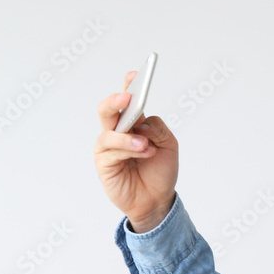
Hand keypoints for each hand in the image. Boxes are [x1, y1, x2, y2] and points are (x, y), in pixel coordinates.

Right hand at [93, 70, 178, 232]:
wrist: (156, 199)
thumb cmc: (160, 171)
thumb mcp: (169, 146)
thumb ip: (159, 129)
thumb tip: (143, 122)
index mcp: (134, 122)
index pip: (128, 100)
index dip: (129, 85)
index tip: (135, 73)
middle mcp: (118, 131)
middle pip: (108, 109)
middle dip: (116, 100)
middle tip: (128, 96)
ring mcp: (108, 147)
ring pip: (110, 132)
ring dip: (129, 137)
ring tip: (146, 144)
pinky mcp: (104, 163)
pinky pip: (111, 151)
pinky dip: (128, 149)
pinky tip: (143, 151)